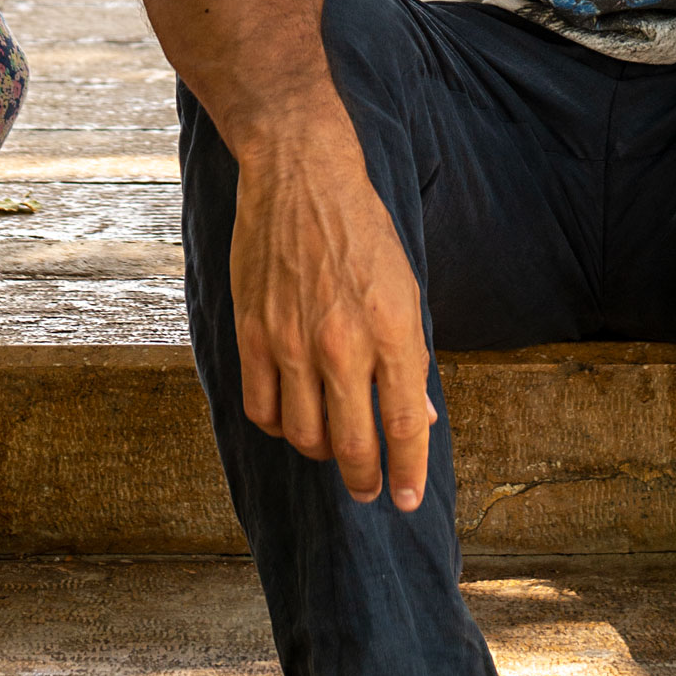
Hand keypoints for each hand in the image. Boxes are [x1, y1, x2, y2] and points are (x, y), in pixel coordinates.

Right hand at [228, 104, 434, 511]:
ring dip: (322, 453)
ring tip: (332, 446)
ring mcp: (293, 341)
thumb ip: (410, 357)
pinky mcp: (253, 333)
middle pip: (354, 446)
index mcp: (393, 330)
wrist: (300, 176)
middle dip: (366, 480)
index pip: (406, 425)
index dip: (410, 472)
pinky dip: (279, 426)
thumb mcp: (404, 289)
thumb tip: (421, 415)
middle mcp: (344, 343)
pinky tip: (292, 418)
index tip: (408, 499)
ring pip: (305, 436)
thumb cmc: (361, 230)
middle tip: (370, 490)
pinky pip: (262, 409)